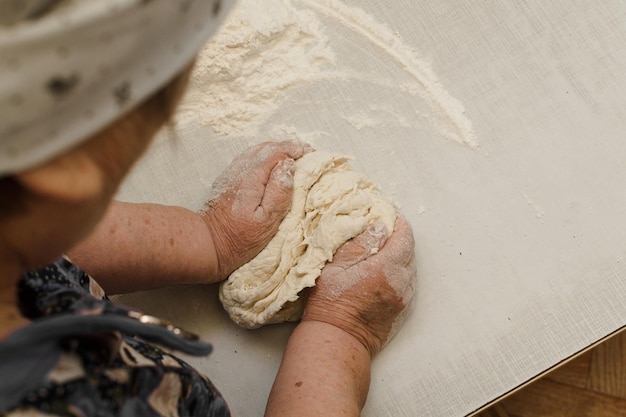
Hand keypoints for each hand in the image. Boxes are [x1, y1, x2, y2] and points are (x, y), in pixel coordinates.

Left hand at [201, 141, 311, 279]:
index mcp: (252, 177)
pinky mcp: (228, 180)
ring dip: (276, 151)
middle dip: (288, 148)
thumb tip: (289, 165)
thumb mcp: (267, 220)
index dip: (295, 149)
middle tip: (305, 155)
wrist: (207, 243)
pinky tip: (271, 167)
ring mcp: (232, 173)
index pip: (276, 152)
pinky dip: (264, 158)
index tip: (311, 153)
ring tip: (292, 159)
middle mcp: (240, 170)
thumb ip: (279, 191)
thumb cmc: (240, 237)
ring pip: (256, 151)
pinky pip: (249, 159)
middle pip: (266, 147)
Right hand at [302, 215, 415, 355]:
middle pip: (410, 251)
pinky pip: (409, 285)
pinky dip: (401, 274)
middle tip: (384, 230)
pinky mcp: (403, 312)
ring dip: (401, 256)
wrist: (337, 341)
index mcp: (385, 269)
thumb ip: (360, 244)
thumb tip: (379, 226)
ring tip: (383, 251)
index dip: (398, 222)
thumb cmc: (329, 304)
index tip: (389, 215)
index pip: (404, 237)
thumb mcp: (335, 267)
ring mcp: (404, 299)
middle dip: (399, 237)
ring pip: (411, 269)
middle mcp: (401, 283)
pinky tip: (384, 273)